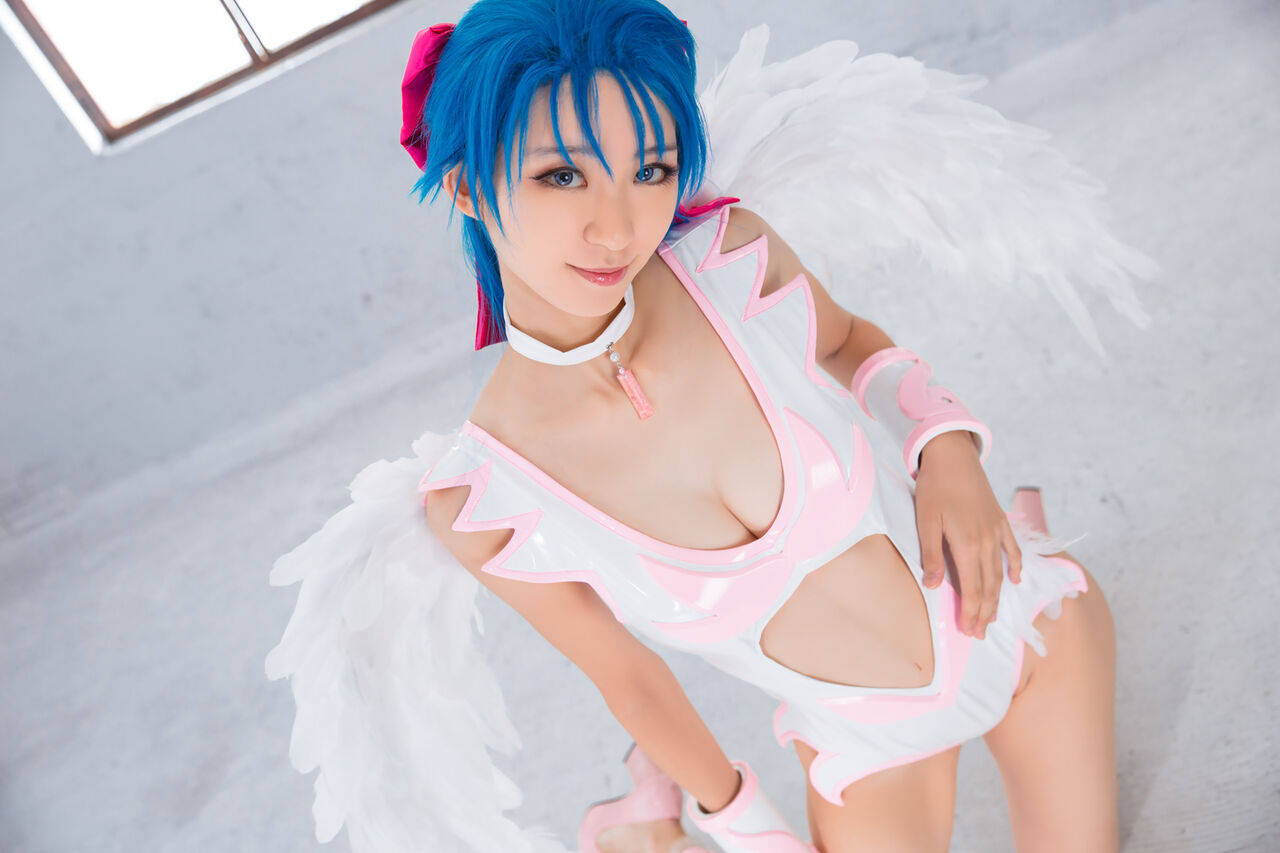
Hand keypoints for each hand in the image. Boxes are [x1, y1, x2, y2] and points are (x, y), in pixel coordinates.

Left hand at [914, 431, 1022, 638]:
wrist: (953, 456)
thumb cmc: (935, 487)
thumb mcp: (926, 521)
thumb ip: (931, 555)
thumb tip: (932, 586)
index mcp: (968, 544)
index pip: (972, 588)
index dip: (972, 612)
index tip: (968, 631)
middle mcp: (987, 542)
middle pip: (989, 586)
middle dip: (984, 612)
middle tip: (979, 634)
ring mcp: (997, 531)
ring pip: (1000, 573)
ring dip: (997, 597)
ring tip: (993, 617)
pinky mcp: (1000, 521)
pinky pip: (1012, 549)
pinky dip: (1015, 566)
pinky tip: (1016, 580)